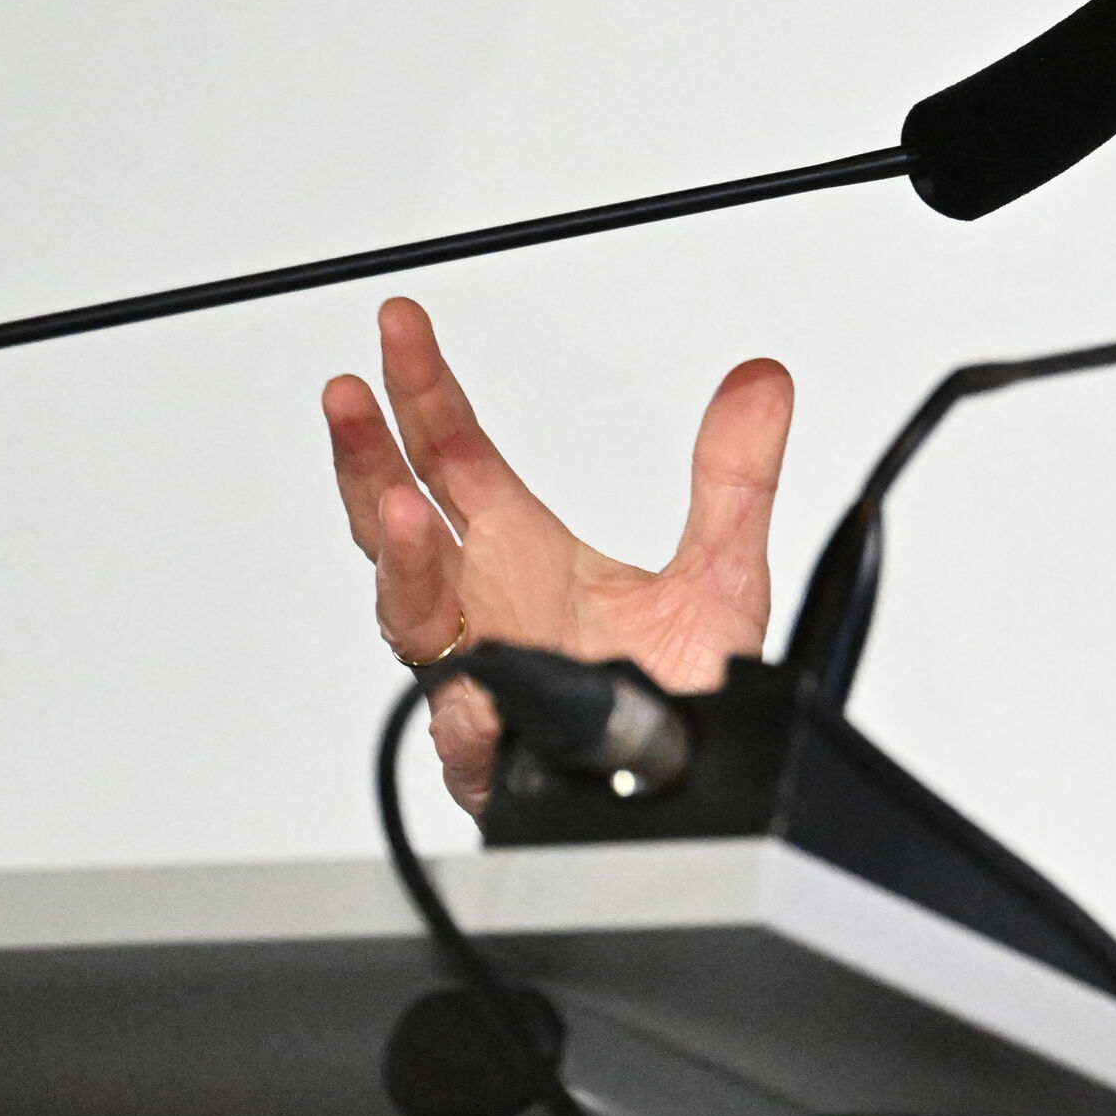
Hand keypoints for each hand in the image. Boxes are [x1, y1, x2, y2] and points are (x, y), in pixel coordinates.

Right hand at [324, 295, 791, 817]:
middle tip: (352, 394)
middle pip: (399, 519)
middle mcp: (488, 608)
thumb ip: (736, 475)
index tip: (401, 331)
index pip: (455, 457)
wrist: (696, 785)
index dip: (424, 392)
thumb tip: (763, 384)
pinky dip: (460, 696)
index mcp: (524, 555)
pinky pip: (463, 722)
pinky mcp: (498, 749)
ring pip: (410, 616)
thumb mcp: (723, 569)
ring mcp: (481, 675)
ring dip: (400, 563)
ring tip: (397, 509)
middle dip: (369, 455)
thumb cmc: (684, 692)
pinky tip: (465, 672)